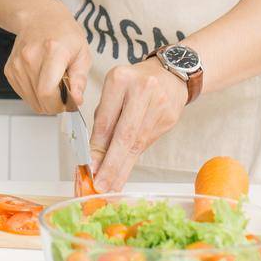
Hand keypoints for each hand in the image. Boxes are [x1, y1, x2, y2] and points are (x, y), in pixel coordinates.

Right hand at [3, 0, 90, 116]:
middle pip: (39, 99)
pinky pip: (23, 94)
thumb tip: (76, 100)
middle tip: (64, 95)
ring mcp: (17, 64)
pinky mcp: (10, 69)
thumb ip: (80, 79)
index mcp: (53, 51)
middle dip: (54, 105)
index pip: (47, 91)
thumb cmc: (63, 33)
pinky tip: (42, 81)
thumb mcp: (82, 53)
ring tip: (54, 84)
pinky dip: (34, 94)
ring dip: (44, 100)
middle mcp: (30, 57)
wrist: (39, 17)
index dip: (59, 105)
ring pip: (31, 100)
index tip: (69, 102)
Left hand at [89, 59, 188, 191]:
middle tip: (101, 185)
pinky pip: (147, 143)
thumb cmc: (134, 83)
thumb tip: (94, 156)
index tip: (90, 168)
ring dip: (123, 167)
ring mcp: (159, 104)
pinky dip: (134, 159)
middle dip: (112, 164)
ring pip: (137, 143)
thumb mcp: (113, 91)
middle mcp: (141, 90)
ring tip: (112, 186)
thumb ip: (104, 119)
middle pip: (125, 135)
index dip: (98, 148)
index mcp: (120, 79)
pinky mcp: (169, 118)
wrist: (169, 74)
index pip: (106, 120)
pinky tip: (125, 171)